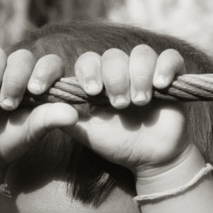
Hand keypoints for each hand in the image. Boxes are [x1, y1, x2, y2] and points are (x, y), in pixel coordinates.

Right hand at [0, 47, 80, 175]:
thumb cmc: (12, 139)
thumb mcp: (32, 132)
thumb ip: (50, 120)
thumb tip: (73, 115)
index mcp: (39, 80)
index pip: (49, 63)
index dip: (44, 71)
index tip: (35, 91)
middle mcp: (17, 70)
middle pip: (20, 57)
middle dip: (14, 80)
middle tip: (6, 105)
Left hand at [59, 46, 193, 177]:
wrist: (151, 159)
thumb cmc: (117, 144)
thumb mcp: (87, 134)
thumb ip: (65, 119)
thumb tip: (41, 106)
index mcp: (100, 81)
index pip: (88, 62)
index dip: (87, 71)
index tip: (89, 92)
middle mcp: (122, 72)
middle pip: (113, 56)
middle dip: (114, 78)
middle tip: (118, 105)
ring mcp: (147, 72)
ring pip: (141, 54)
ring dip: (138, 75)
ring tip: (139, 102)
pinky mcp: (172, 76)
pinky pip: (171, 58)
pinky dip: (165, 67)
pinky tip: (160, 85)